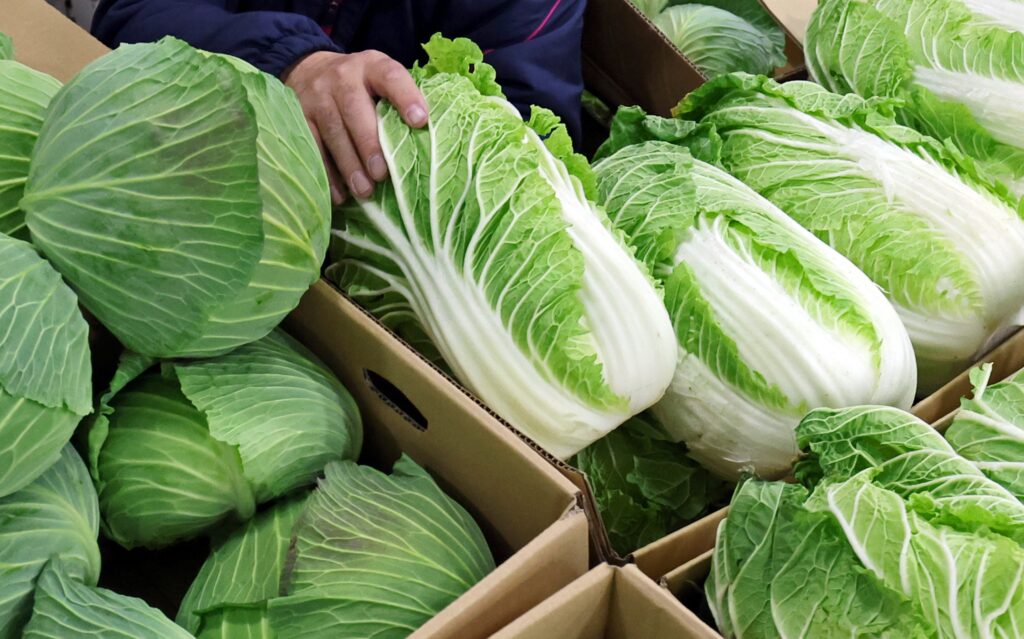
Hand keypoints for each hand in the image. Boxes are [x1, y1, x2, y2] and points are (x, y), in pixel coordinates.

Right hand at [283, 50, 427, 203]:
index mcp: (372, 66)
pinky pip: (313, 147)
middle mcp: (343, 77)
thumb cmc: (360, 85)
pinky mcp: (299, 116)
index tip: (420, 122)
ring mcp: (317, 96)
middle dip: (369, 145)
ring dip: (349, 165)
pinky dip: (327, 174)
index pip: (391, 77)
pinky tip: (340, 195)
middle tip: (382, 175)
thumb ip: (400, 100)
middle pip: (355, 110)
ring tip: (364, 191)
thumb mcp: (379, 79)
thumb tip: (431, 141)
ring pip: (332, 132)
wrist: (309, 69)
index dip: (406, 97)